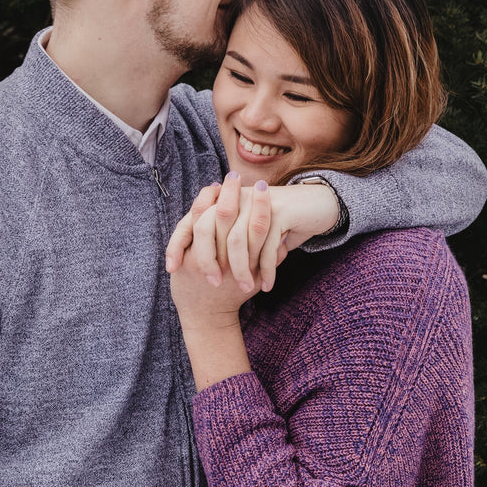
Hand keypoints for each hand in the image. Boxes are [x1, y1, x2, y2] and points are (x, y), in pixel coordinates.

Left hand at [165, 174, 340, 293]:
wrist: (314, 205)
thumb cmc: (275, 223)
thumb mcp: (247, 231)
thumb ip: (222, 240)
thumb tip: (191, 262)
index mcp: (222, 201)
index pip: (190, 222)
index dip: (177, 244)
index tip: (172, 269)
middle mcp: (235, 198)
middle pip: (208, 228)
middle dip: (207, 260)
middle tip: (213, 284)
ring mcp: (256, 202)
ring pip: (237, 240)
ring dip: (240, 268)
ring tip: (244, 289)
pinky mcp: (280, 211)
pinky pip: (267, 245)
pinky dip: (266, 269)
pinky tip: (266, 286)